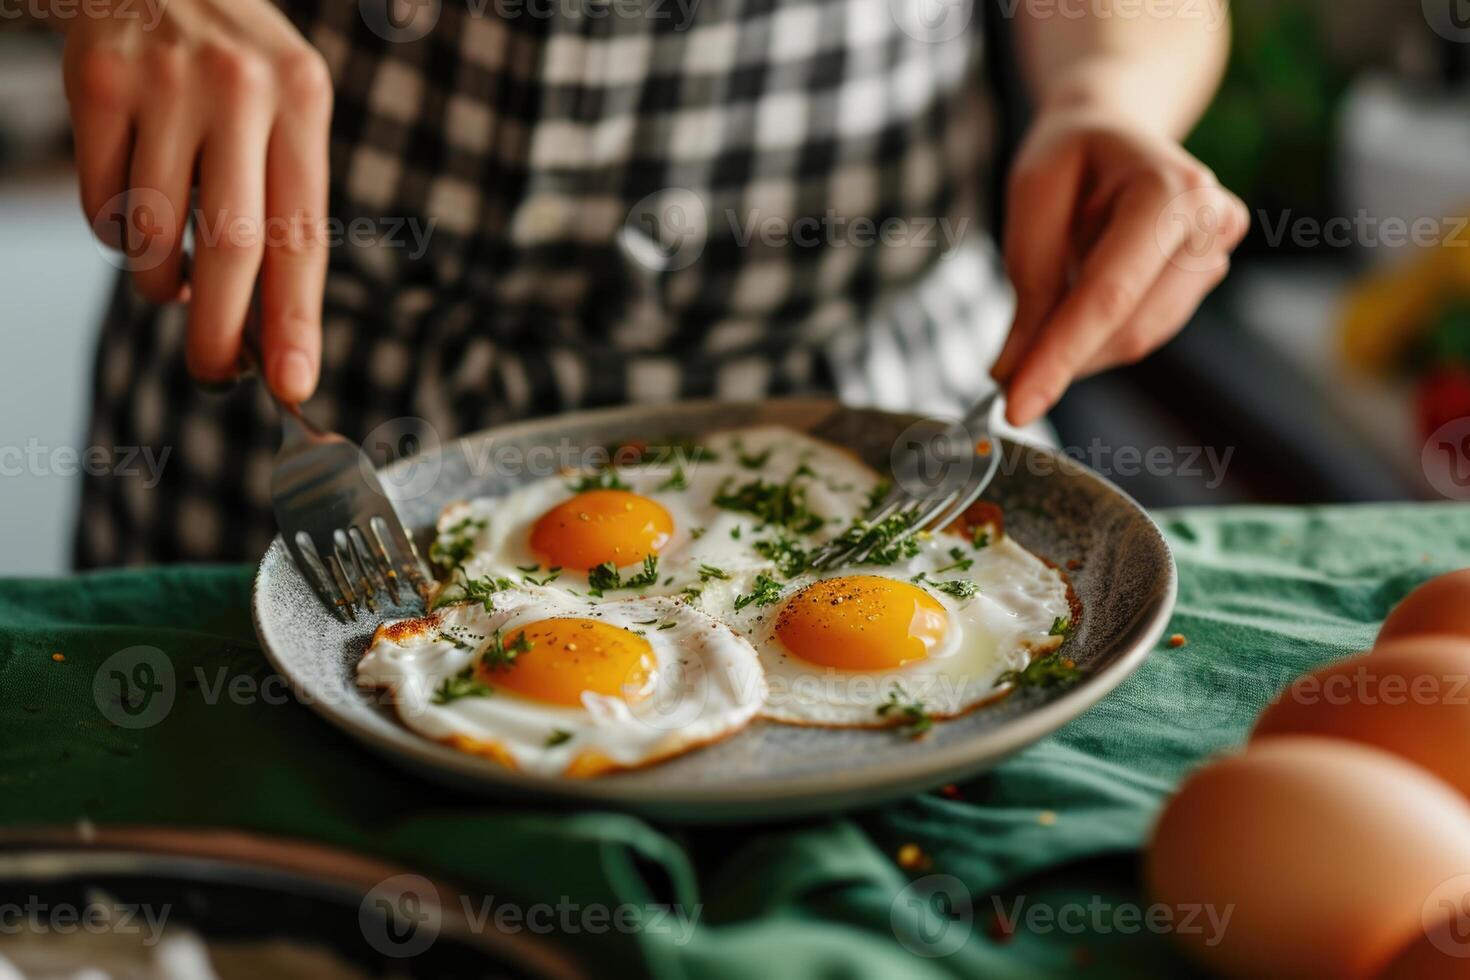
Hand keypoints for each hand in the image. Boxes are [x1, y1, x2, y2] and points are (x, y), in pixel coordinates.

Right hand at [60, 0, 332, 400]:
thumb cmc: (228, 60)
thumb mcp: (281, 104)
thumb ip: (282, 198)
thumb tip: (269, 324)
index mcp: (302, 100)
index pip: (303, 234)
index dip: (296, 319)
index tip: (295, 384)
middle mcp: (240, 89)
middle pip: (233, 247)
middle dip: (223, 332)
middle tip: (215, 377)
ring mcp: (164, 83)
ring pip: (154, 232)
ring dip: (160, 281)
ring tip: (173, 279)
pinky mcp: (97, 82)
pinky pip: (101, 201)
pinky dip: (115, 232)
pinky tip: (133, 212)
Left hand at [992, 103, 1248, 426]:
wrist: (1114, 128)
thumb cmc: (1070, 155)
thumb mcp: (1032, 197)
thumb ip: (1029, 282)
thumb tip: (1014, 369)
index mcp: (1169, 189)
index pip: (1107, 296)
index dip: (1058, 358)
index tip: (1015, 407)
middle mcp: (1210, 221)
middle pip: (1126, 326)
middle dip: (1061, 358)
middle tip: (1005, 372)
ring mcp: (1216, 251)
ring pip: (1136, 338)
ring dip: (1080, 346)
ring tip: (1049, 301)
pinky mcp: (1207, 276)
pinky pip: (1143, 330)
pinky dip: (1098, 335)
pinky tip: (1080, 301)